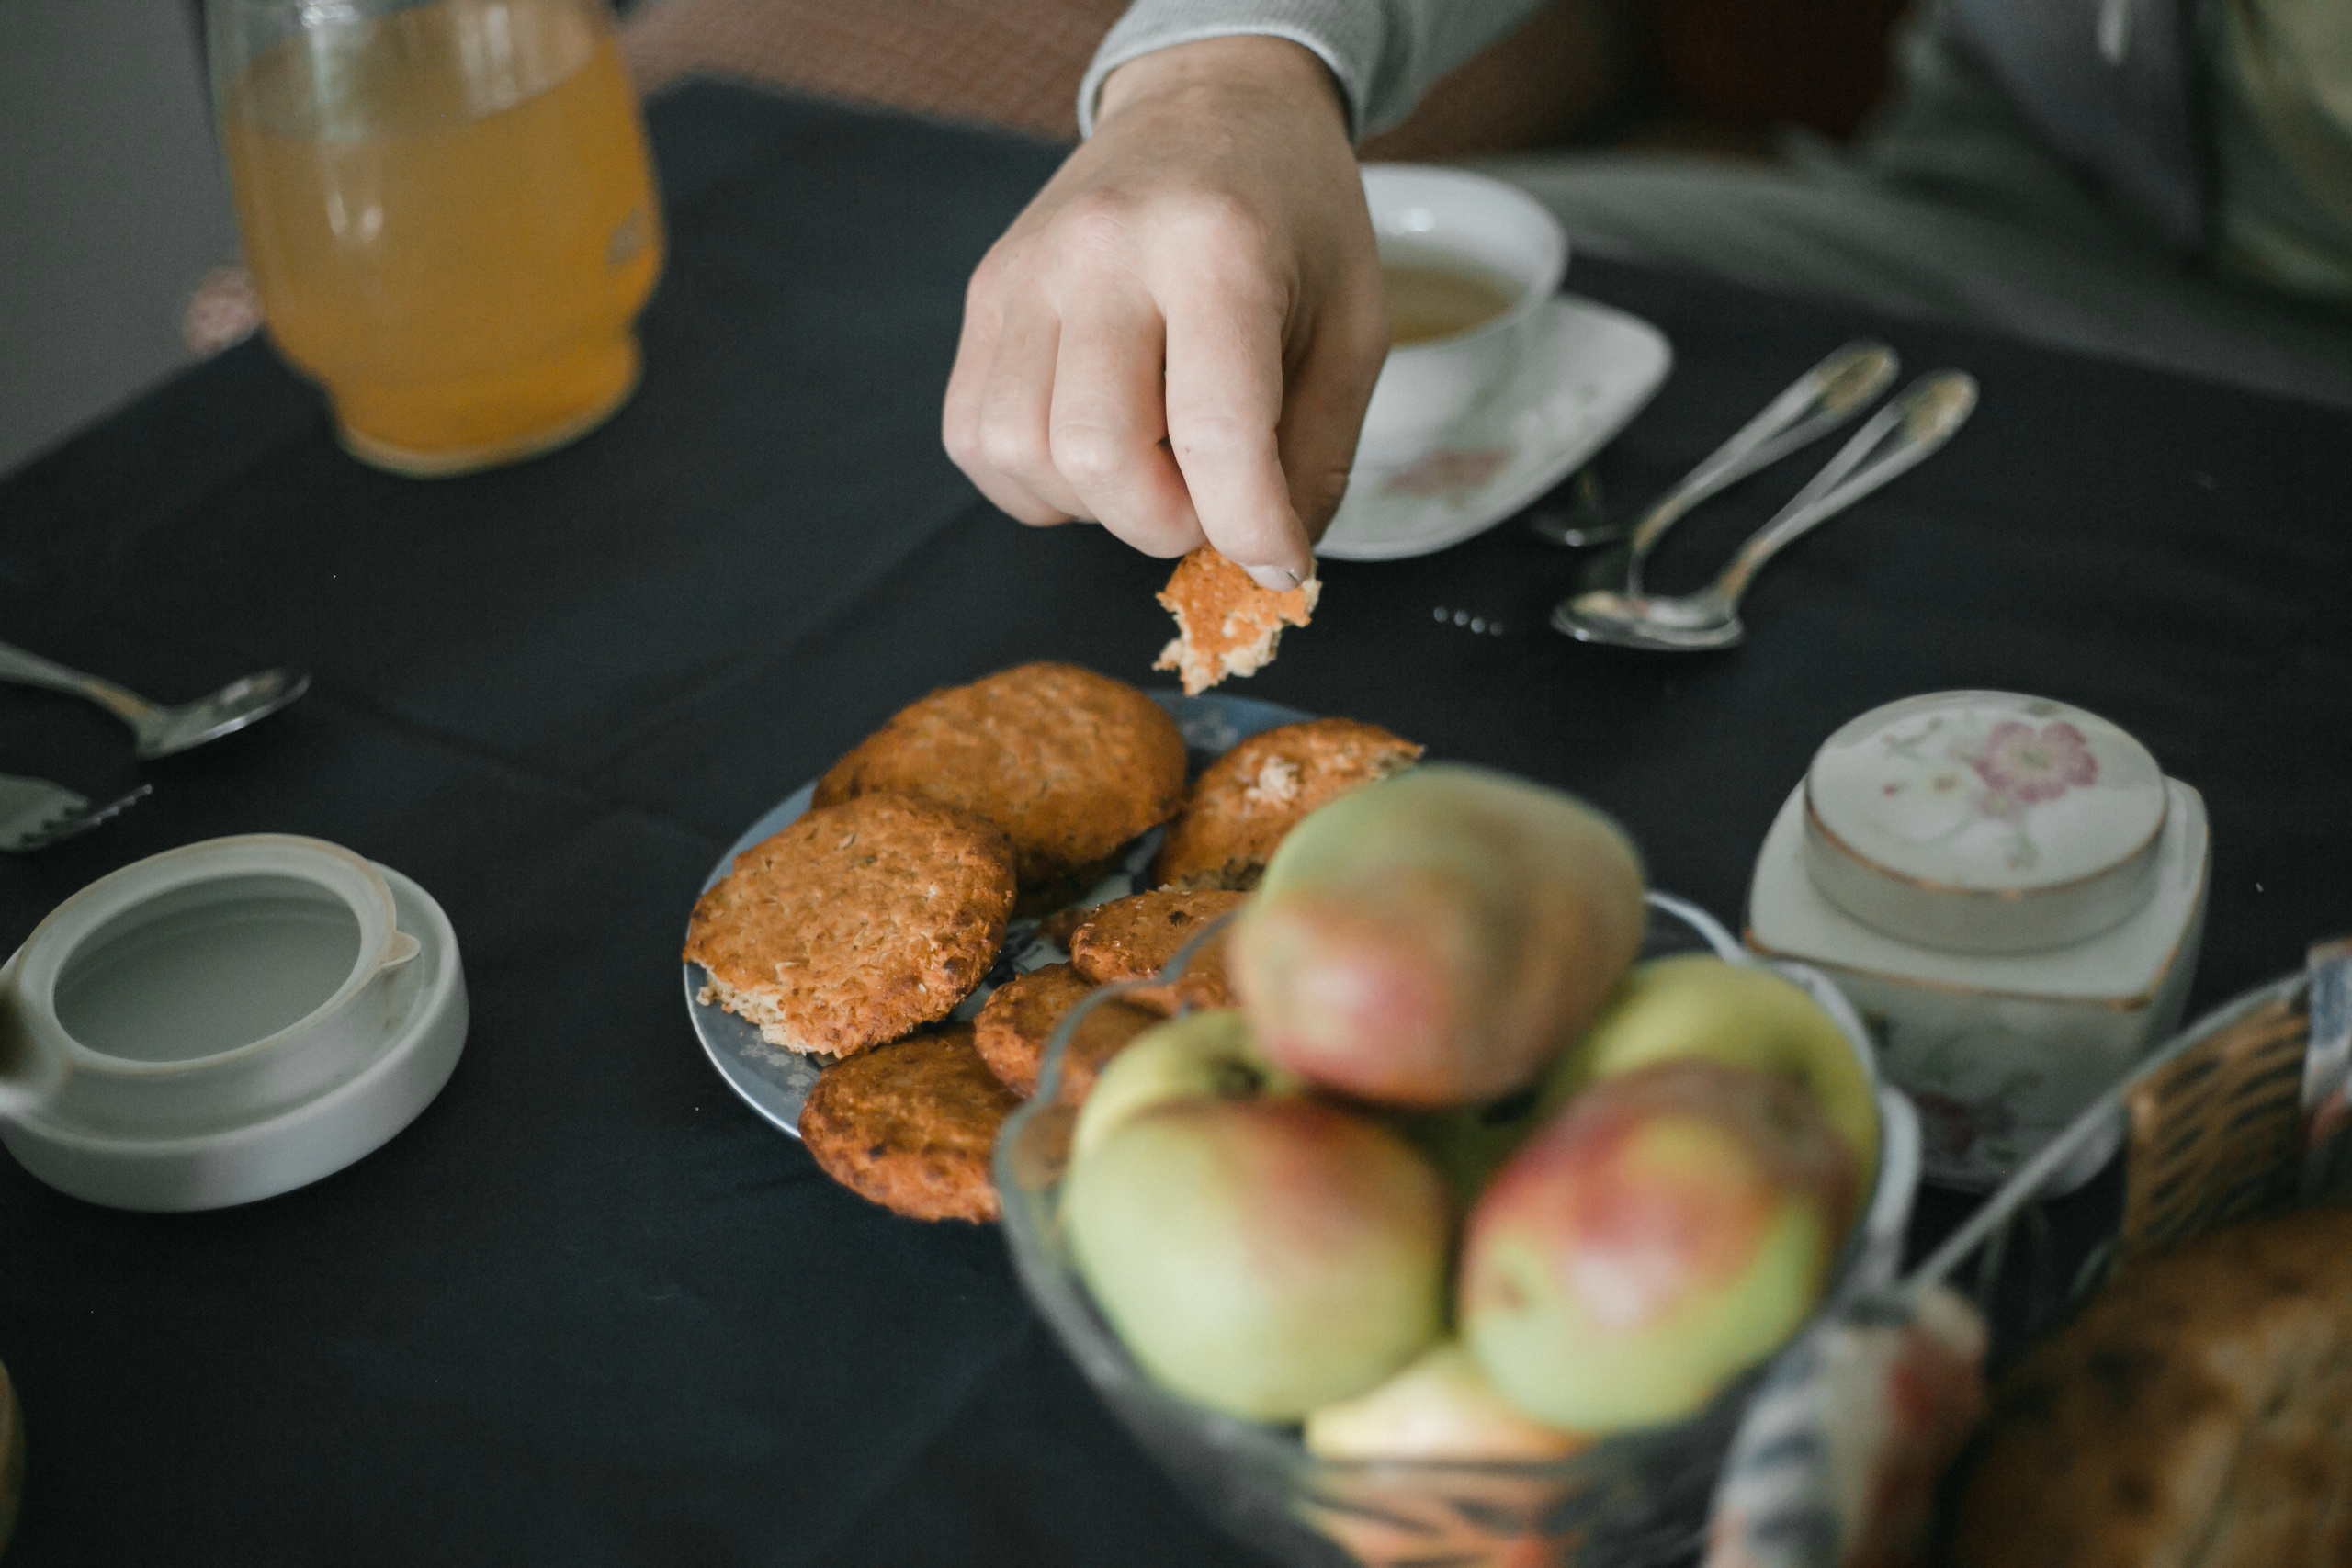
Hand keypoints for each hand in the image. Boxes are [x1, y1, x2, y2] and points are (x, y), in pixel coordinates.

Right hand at [942, 36, 1386, 588]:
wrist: (1208, 103)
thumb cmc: (1293, 218)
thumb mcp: (1353, 325)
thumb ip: (1316, 454)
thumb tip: (1266, 567)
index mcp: (1216, 247)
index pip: (1215, 432)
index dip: (1250, 529)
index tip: (1278, 562)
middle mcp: (1103, 250)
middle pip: (1098, 456)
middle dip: (1164, 525)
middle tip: (1210, 509)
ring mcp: (1027, 270)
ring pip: (1022, 456)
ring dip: (1094, 508)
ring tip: (1152, 474)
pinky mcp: (985, 294)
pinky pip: (975, 437)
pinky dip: (1033, 483)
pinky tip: (1092, 457)